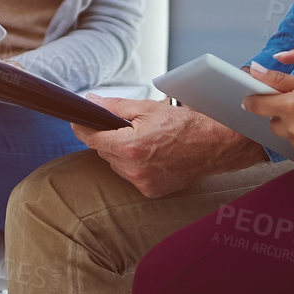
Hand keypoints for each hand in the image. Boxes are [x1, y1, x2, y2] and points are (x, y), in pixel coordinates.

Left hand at [72, 98, 265, 197]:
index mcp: (131, 146)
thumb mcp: (148, 108)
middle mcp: (134, 169)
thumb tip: (91, 102)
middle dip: (109, 137)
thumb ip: (115, 107)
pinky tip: (152, 155)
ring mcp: (143, 183)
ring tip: (144, 141)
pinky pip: (131, 176)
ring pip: (116, 165)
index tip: (80, 121)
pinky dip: (135, 166)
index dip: (84, 128)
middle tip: (126, 126)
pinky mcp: (152, 191)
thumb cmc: (185, 124)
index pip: (92, 138)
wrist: (214, 145)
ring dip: (122, 152)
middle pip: (104, 151)